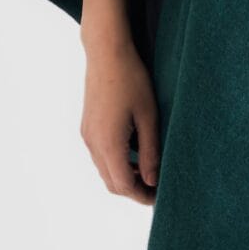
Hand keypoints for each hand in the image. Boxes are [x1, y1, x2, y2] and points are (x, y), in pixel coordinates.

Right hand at [81, 34, 161, 202]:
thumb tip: (152, 181)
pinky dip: (116, 163)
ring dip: (125, 177)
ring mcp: (87, 136)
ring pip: (104, 171)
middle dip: (134, 191)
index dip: (143, 196)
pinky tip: (135, 153)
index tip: (161, 197)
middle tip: (157, 188)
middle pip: (112, 183)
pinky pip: (100, 156)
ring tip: (149, 171)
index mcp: (108, 143)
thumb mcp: (149, 117)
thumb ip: (150, 152)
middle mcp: (93, 144)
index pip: (124, 185)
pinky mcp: (87, 127)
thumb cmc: (132, 80)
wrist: (106, 53)